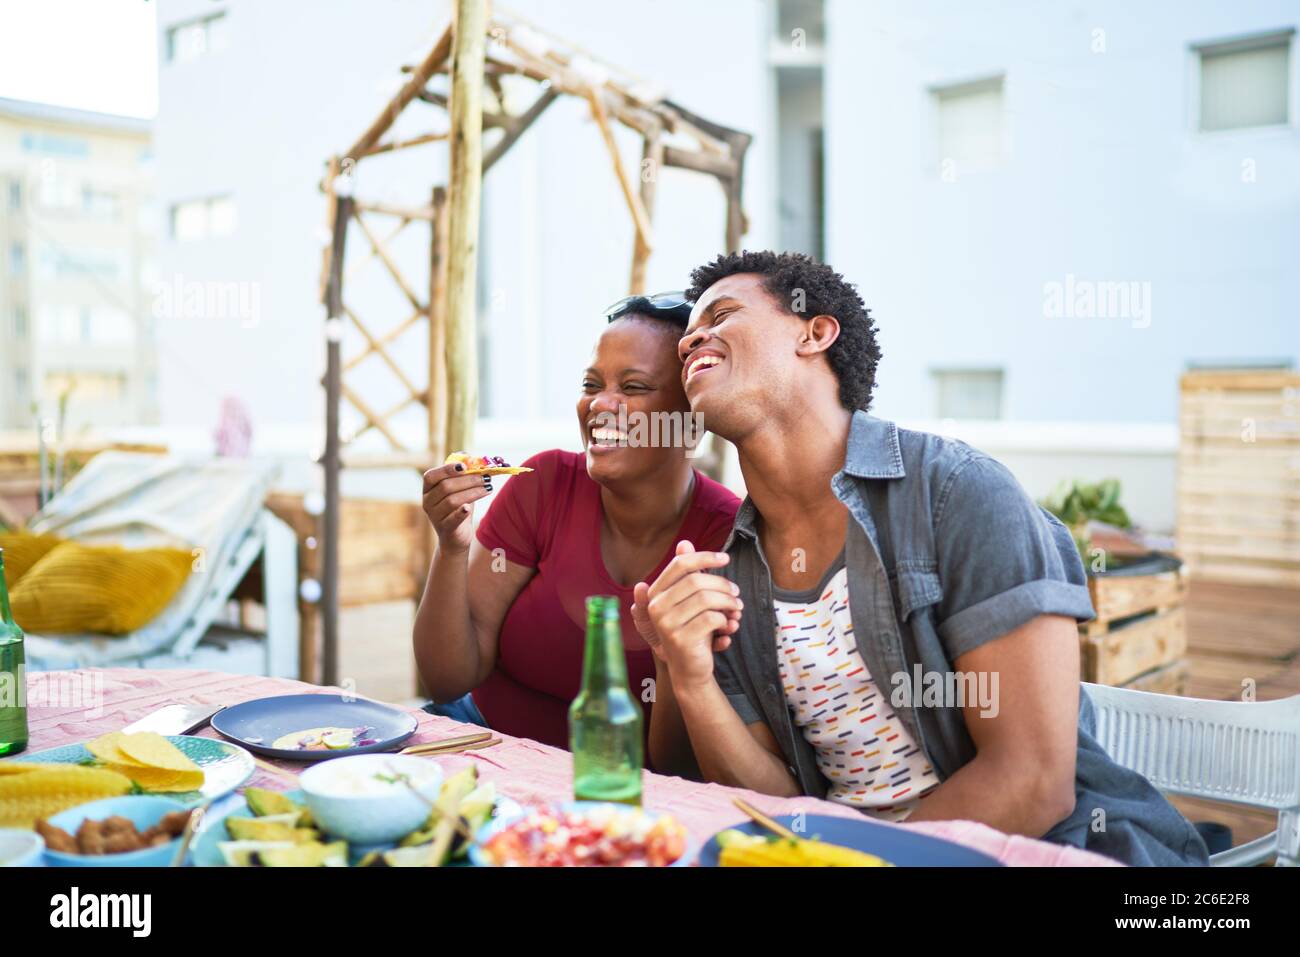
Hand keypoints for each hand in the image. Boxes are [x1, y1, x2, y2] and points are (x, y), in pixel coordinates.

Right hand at [421, 463, 492, 552]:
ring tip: (488, 488)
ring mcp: (434, 516)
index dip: (446, 469)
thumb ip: (462, 473)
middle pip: (446, 487)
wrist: (456, 536)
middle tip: (486, 477)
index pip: (431, 476)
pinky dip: (460, 512)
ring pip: (452, 501)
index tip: (465, 466)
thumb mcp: (460, 489)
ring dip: (473, 492)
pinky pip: (452, 519)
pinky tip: (469, 507)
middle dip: (468, 480)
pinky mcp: (445, 529)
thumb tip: (468, 456)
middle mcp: (427, 502)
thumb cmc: (458, 507)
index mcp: (428, 489)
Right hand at [632, 541, 741, 686]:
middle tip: (736, 593)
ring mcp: (666, 624)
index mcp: (656, 593)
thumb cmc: (693, 630)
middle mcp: (656, 607)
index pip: (680, 564)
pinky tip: (728, 627)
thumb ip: (686, 575)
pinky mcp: (681, 640)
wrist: (690, 670)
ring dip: (728, 602)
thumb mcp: (690, 601)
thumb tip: (684, 542)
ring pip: (706, 598)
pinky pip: (711, 619)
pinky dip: (726, 621)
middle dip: (722, 584)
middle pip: (696, 580)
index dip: (705, 557)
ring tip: (737, 609)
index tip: (726, 559)